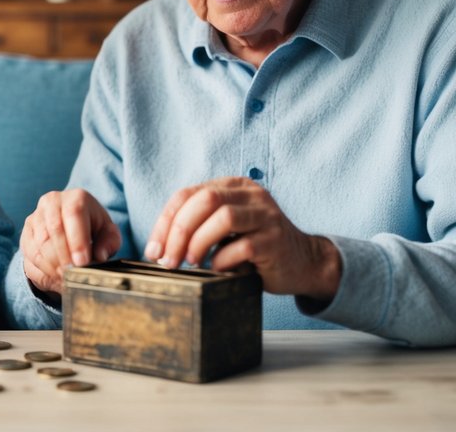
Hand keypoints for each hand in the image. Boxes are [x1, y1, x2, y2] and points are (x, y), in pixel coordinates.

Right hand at [19, 189, 121, 295]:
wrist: (73, 227)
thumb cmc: (94, 231)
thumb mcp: (108, 235)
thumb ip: (108, 243)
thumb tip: (100, 255)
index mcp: (76, 198)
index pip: (74, 213)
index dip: (77, 240)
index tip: (82, 262)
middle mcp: (52, 202)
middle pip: (54, 229)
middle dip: (64, 257)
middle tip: (73, 276)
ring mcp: (36, 216)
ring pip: (39, 243)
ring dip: (52, 265)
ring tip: (66, 279)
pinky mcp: (26, 232)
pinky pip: (30, 253)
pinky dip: (42, 268)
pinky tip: (54, 276)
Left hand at [143, 176, 340, 299]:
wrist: (302, 262)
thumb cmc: (254, 247)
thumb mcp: (224, 229)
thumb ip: (197, 225)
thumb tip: (157, 248)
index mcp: (232, 186)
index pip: (187, 194)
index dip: (165, 222)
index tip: (153, 250)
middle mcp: (251, 194)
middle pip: (204, 200)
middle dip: (178, 231)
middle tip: (168, 260)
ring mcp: (267, 215)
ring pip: (224, 217)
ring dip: (199, 242)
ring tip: (191, 262)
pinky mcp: (276, 240)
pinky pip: (243, 247)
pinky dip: (223, 260)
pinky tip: (218, 269)